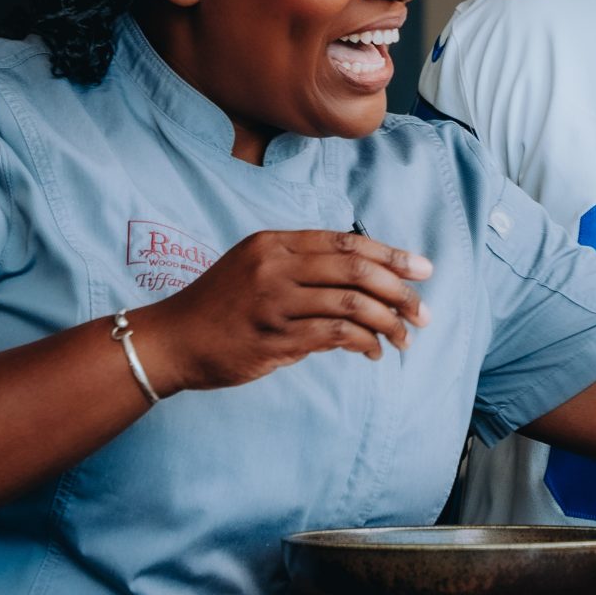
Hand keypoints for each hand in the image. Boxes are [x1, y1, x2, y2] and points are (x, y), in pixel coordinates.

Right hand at [129, 230, 432, 393]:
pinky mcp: (273, 338)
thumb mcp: (254, 267)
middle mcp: (275, 266)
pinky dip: (364, 343)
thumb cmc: (219, 305)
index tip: (423, 269)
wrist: (171, 340)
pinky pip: (334, 337)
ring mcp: (274, 302)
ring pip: (352, 304)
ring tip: (405, 338)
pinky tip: (374, 352)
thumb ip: (301, 267)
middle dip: (400, 290)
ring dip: (389, 322)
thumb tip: (362, 282)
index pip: (346, 242)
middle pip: (356, 269)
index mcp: (274, 243)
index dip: (390, 255)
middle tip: (424, 311)